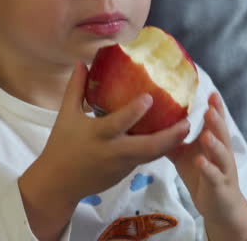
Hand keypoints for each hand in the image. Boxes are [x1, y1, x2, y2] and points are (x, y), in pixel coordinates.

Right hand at [19, 62, 189, 239]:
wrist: (59, 184)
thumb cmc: (61, 146)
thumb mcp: (66, 115)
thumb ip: (76, 88)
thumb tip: (81, 62)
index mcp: (97, 135)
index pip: (117, 123)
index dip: (134, 112)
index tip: (150, 98)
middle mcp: (113, 152)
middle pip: (147, 147)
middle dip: (169, 137)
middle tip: (187, 122)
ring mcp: (122, 165)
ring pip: (152, 156)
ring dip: (171, 143)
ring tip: (187, 128)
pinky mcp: (125, 173)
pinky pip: (146, 159)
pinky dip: (160, 149)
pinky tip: (173, 137)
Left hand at [168, 92, 246, 240]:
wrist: (219, 206)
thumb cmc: (202, 175)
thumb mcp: (185, 155)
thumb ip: (173, 138)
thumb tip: (152, 122)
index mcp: (214, 143)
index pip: (215, 122)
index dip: (215, 108)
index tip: (211, 93)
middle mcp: (222, 153)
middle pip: (221, 134)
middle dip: (217, 121)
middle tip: (210, 108)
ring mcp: (223, 170)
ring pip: (221, 155)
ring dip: (215, 144)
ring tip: (206, 135)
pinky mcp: (220, 186)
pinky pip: (214, 176)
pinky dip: (208, 169)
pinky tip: (200, 162)